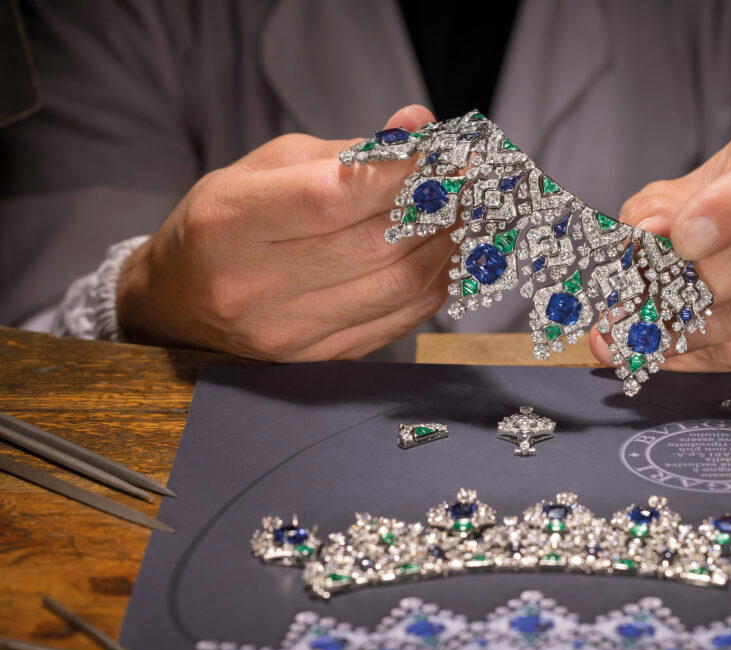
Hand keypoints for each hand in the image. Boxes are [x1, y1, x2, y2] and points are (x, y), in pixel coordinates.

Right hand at [118, 105, 454, 360]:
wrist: (177, 304)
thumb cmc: (222, 224)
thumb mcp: (263, 169)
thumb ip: (345, 152)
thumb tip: (418, 126)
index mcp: (229, 225)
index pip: (333, 197)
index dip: (402, 172)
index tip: (445, 150)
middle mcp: (255, 288)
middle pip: (377, 245)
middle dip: (439, 206)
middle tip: (470, 179)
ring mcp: (289, 334)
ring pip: (400, 286)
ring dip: (447, 244)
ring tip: (464, 212)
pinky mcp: (318, 360)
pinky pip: (400, 320)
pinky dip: (434, 281)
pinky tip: (442, 252)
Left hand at [591, 114, 730, 369]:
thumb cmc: (726, 206)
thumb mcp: (686, 192)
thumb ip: (657, 212)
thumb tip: (644, 238)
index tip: (681, 239)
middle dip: (692, 283)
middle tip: (633, 308)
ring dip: (690, 330)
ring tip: (639, 337)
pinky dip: (709, 356)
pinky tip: (674, 352)